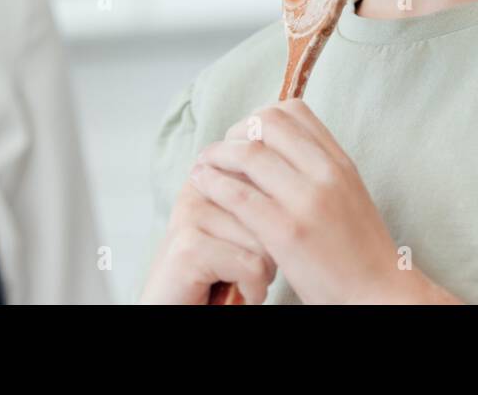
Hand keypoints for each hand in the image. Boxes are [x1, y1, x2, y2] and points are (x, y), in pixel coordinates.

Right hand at [139, 172, 277, 303]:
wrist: (177, 305)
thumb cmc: (217, 273)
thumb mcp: (243, 226)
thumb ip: (261, 198)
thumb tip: (300, 182)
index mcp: (213, 171)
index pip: (271, 179)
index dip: (278, 220)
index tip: (251, 240)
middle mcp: (198, 185)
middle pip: (272, 209)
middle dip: (271, 248)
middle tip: (245, 266)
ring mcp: (190, 214)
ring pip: (265, 241)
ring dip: (262, 273)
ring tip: (238, 278)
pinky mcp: (189, 248)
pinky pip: (252, 267)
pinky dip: (253, 290)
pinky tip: (236, 292)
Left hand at [190, 98, 451, 303]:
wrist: (379, 292)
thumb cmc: (358, 248)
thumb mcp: (348, 192)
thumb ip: (318, 167)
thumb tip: (278, 145)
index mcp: (339, 161)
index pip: (293, 110)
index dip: (259, 118)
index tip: (245, 138)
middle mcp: (326, 173)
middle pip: (266, 123)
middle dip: (234, 132)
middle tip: (222, 152)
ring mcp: (306, 201)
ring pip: (247, 154)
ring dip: (216, 155)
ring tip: (203, 166)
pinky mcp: (285, 232)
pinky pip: (238, 195)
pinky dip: (213, 184)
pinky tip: (203, 186)